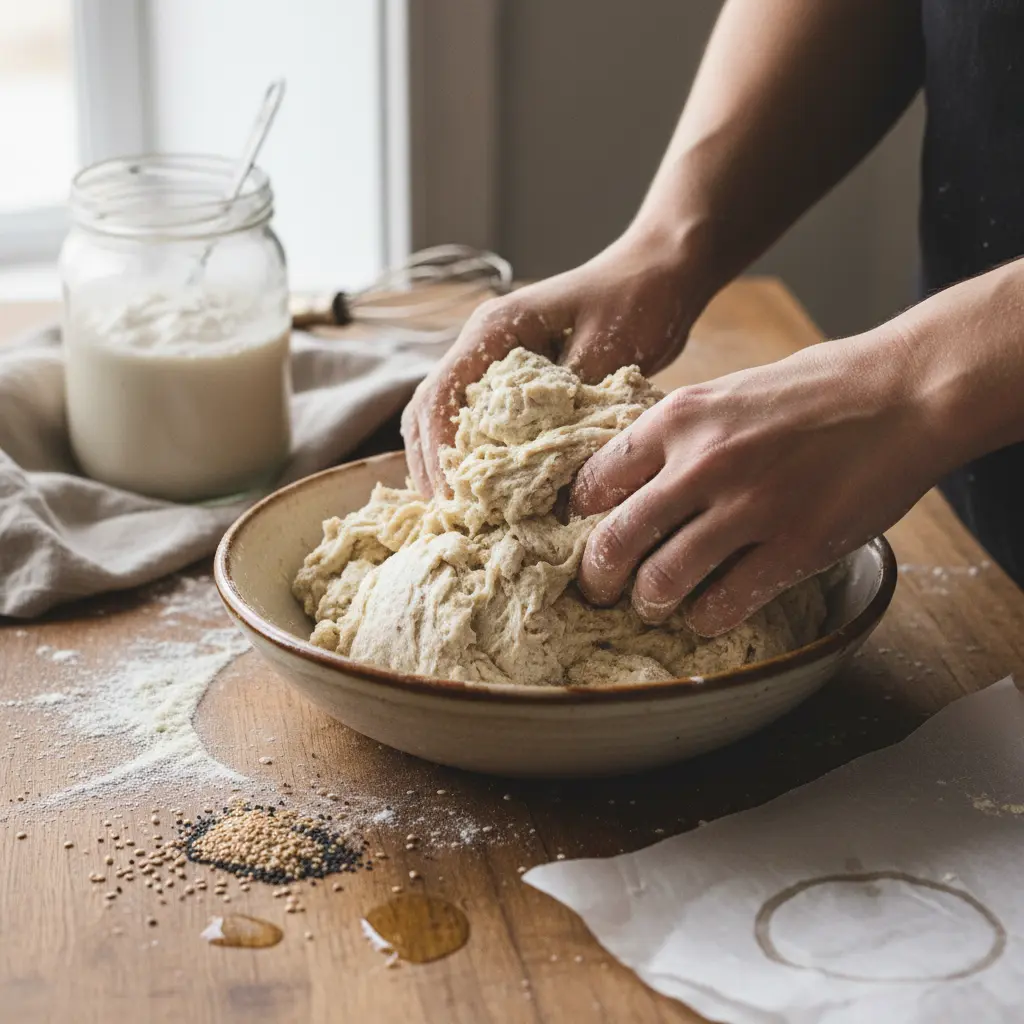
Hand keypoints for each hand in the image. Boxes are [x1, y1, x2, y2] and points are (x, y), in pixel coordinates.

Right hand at [401, 233, 704, 496]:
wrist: (664, 270)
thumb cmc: (638, 297)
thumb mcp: (607, 351)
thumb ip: (572, 408)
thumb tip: (547, 475)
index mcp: (494, 331)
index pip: (439, 397)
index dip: (438, 453)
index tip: (454, 500)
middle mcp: (485, 346)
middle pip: (430, 412)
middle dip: (435, 467)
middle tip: (452, 517)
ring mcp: (499, 364)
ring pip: (451, 420)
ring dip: (452, 465)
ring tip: (466, 514)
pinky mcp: (521, 382)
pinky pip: (485, 424)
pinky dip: (483, 459)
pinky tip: (496, 494)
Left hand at [570, 329, 942, 635]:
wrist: (902, 393)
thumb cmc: (814, 390)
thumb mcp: (726, 394)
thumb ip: (677, 436)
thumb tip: (630, 479)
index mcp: (679, 418)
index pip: (594, 481)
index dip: (581, 517)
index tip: (586, 531)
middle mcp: (703, 463)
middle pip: (614, 542)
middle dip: (597, 577)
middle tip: (600, 589)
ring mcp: (749, 508)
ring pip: (661, 583)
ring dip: (650, 604)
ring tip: (655, 605)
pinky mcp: (795, 548)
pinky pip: (724, 605)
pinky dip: (705, 618)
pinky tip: (708, 612)